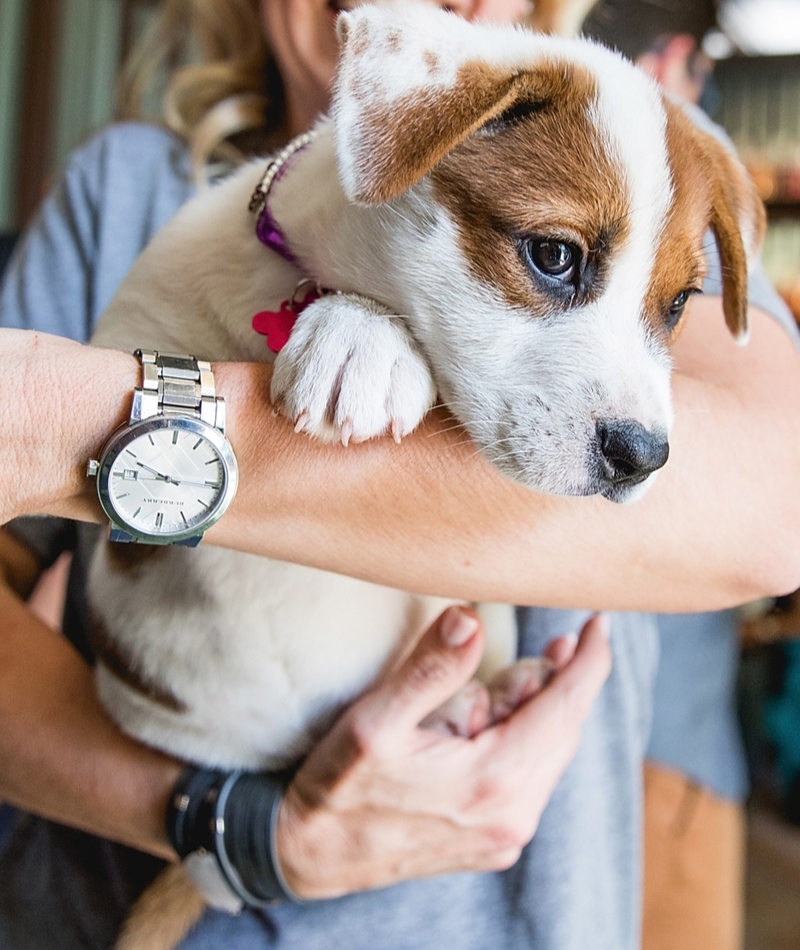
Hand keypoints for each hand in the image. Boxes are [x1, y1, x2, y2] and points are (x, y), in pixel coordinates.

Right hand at [275, 606, 611, 897]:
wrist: (309, 857)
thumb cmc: (338, 786)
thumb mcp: (376, 721)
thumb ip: (430, 669)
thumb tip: (472, 619)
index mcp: (495, 779)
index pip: (567, 706)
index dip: (589, 659)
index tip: (598, 623)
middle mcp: (514, 815)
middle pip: (562, 725)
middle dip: (541, 683)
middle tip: (498, 664)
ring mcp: (507, 834)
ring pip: (547, 750)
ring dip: (523, 713)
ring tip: (466, 707)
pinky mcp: (494, 842)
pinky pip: (528, 775)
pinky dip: (515, 741)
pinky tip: (469, 734)